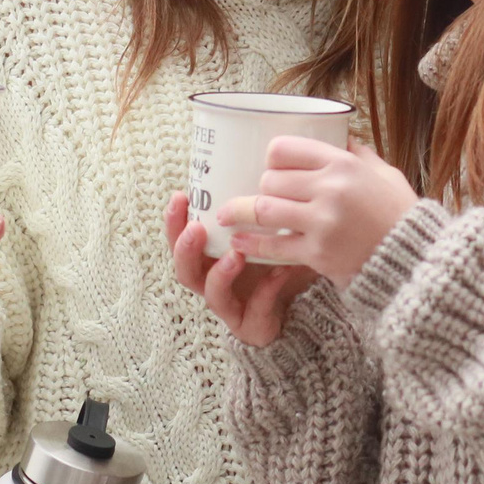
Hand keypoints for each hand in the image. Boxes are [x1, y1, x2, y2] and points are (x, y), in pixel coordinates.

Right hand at [166, 190, 315, 345]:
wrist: (309, 302)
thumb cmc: (283, 259)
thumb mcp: (270, 228)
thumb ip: (261, 204)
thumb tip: (269, 159)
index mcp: (210, 257)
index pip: (181, 239)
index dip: (174, 221)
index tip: (179, 195)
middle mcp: (213, 281)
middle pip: (185, 269)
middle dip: (185, 249)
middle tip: (196, 229)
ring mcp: (232, 306)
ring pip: (212, 294)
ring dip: (220, 273)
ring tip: (235, 254)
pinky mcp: (253, 325)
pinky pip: (255, 311)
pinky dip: (266, 291)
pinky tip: (280, 273)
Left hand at [240, 137, 419, 283]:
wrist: (415, 261)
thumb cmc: (401, 215)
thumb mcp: (385, 174)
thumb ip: (359, 155)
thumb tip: (340, 136)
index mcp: (343, 164)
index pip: (285, 149)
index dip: (272, 158)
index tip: (271, 166)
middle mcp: (330, 189)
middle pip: (271, 180)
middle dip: (262, 188)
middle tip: (260, 195)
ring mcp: (321, 222)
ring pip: (264, 209)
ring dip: (242, 212)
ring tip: (226, 215)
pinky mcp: (317, 253)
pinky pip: (273, 246)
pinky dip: (251, 244)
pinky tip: (237, 242)